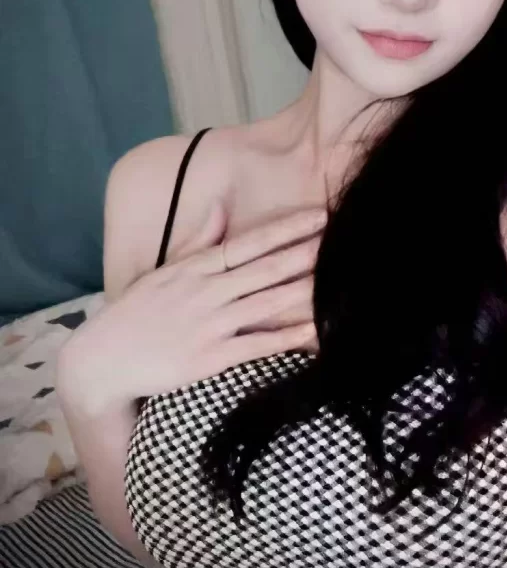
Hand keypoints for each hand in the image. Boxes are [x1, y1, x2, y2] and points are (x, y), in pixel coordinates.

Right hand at [56, 201, 325, 412]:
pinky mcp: (209, 359)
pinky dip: (285, 338)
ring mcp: (209, 325)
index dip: (287, 229)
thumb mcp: (164, 269)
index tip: (318, 215)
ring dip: (303, 291)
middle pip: (265, 269)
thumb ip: (198, 239)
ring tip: (338, 279)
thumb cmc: (136, 312)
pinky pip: (255, 345)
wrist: (102, 360)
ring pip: (266, 304)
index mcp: (196, 268)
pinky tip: (313, 331)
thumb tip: (221, 206)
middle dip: (305, 253)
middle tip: (342, 238)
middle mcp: (206, 292)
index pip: (249, 243)